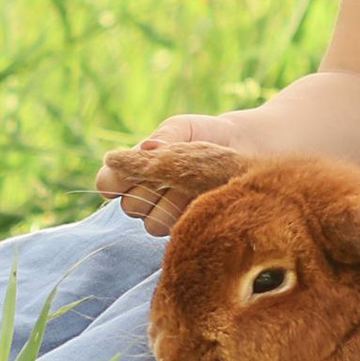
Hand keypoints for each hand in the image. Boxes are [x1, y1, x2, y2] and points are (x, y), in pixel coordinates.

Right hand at [92, 113, 253, 236]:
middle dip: (148, 191)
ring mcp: (170, 215)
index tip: (129, 172)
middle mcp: (150, 196)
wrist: (251, 148)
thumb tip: (143, 151)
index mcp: (139, 169)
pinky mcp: (191, 230)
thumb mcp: (184, 129)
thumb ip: (162, 139)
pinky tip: (206, 197)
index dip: (111, 183)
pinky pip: (178, 231)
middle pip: (128, 207)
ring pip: (151, 224)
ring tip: (194, 184)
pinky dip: (190, 213)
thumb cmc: (211, 134)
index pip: (108, 184)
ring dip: (171, 204)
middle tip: (172, 173)